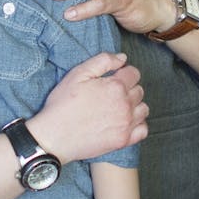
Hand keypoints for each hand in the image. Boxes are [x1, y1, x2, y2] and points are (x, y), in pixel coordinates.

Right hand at [28, 52, 146, 162]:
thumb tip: (123, 58)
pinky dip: (137, 125)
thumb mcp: (78, 74)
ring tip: (117, 107)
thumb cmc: (63, 104)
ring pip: (143, 109)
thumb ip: (103, 61)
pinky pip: (143, 130)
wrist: (55, 136)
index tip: (113, 78)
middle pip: (139, 90)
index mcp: (116, 87)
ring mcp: (126, 124)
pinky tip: (124, 122)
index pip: (134, 73)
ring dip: (134, 106)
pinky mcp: (123, 140)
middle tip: (110, 93)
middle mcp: (125, 105)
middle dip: (128, 88)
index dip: (123, 73)